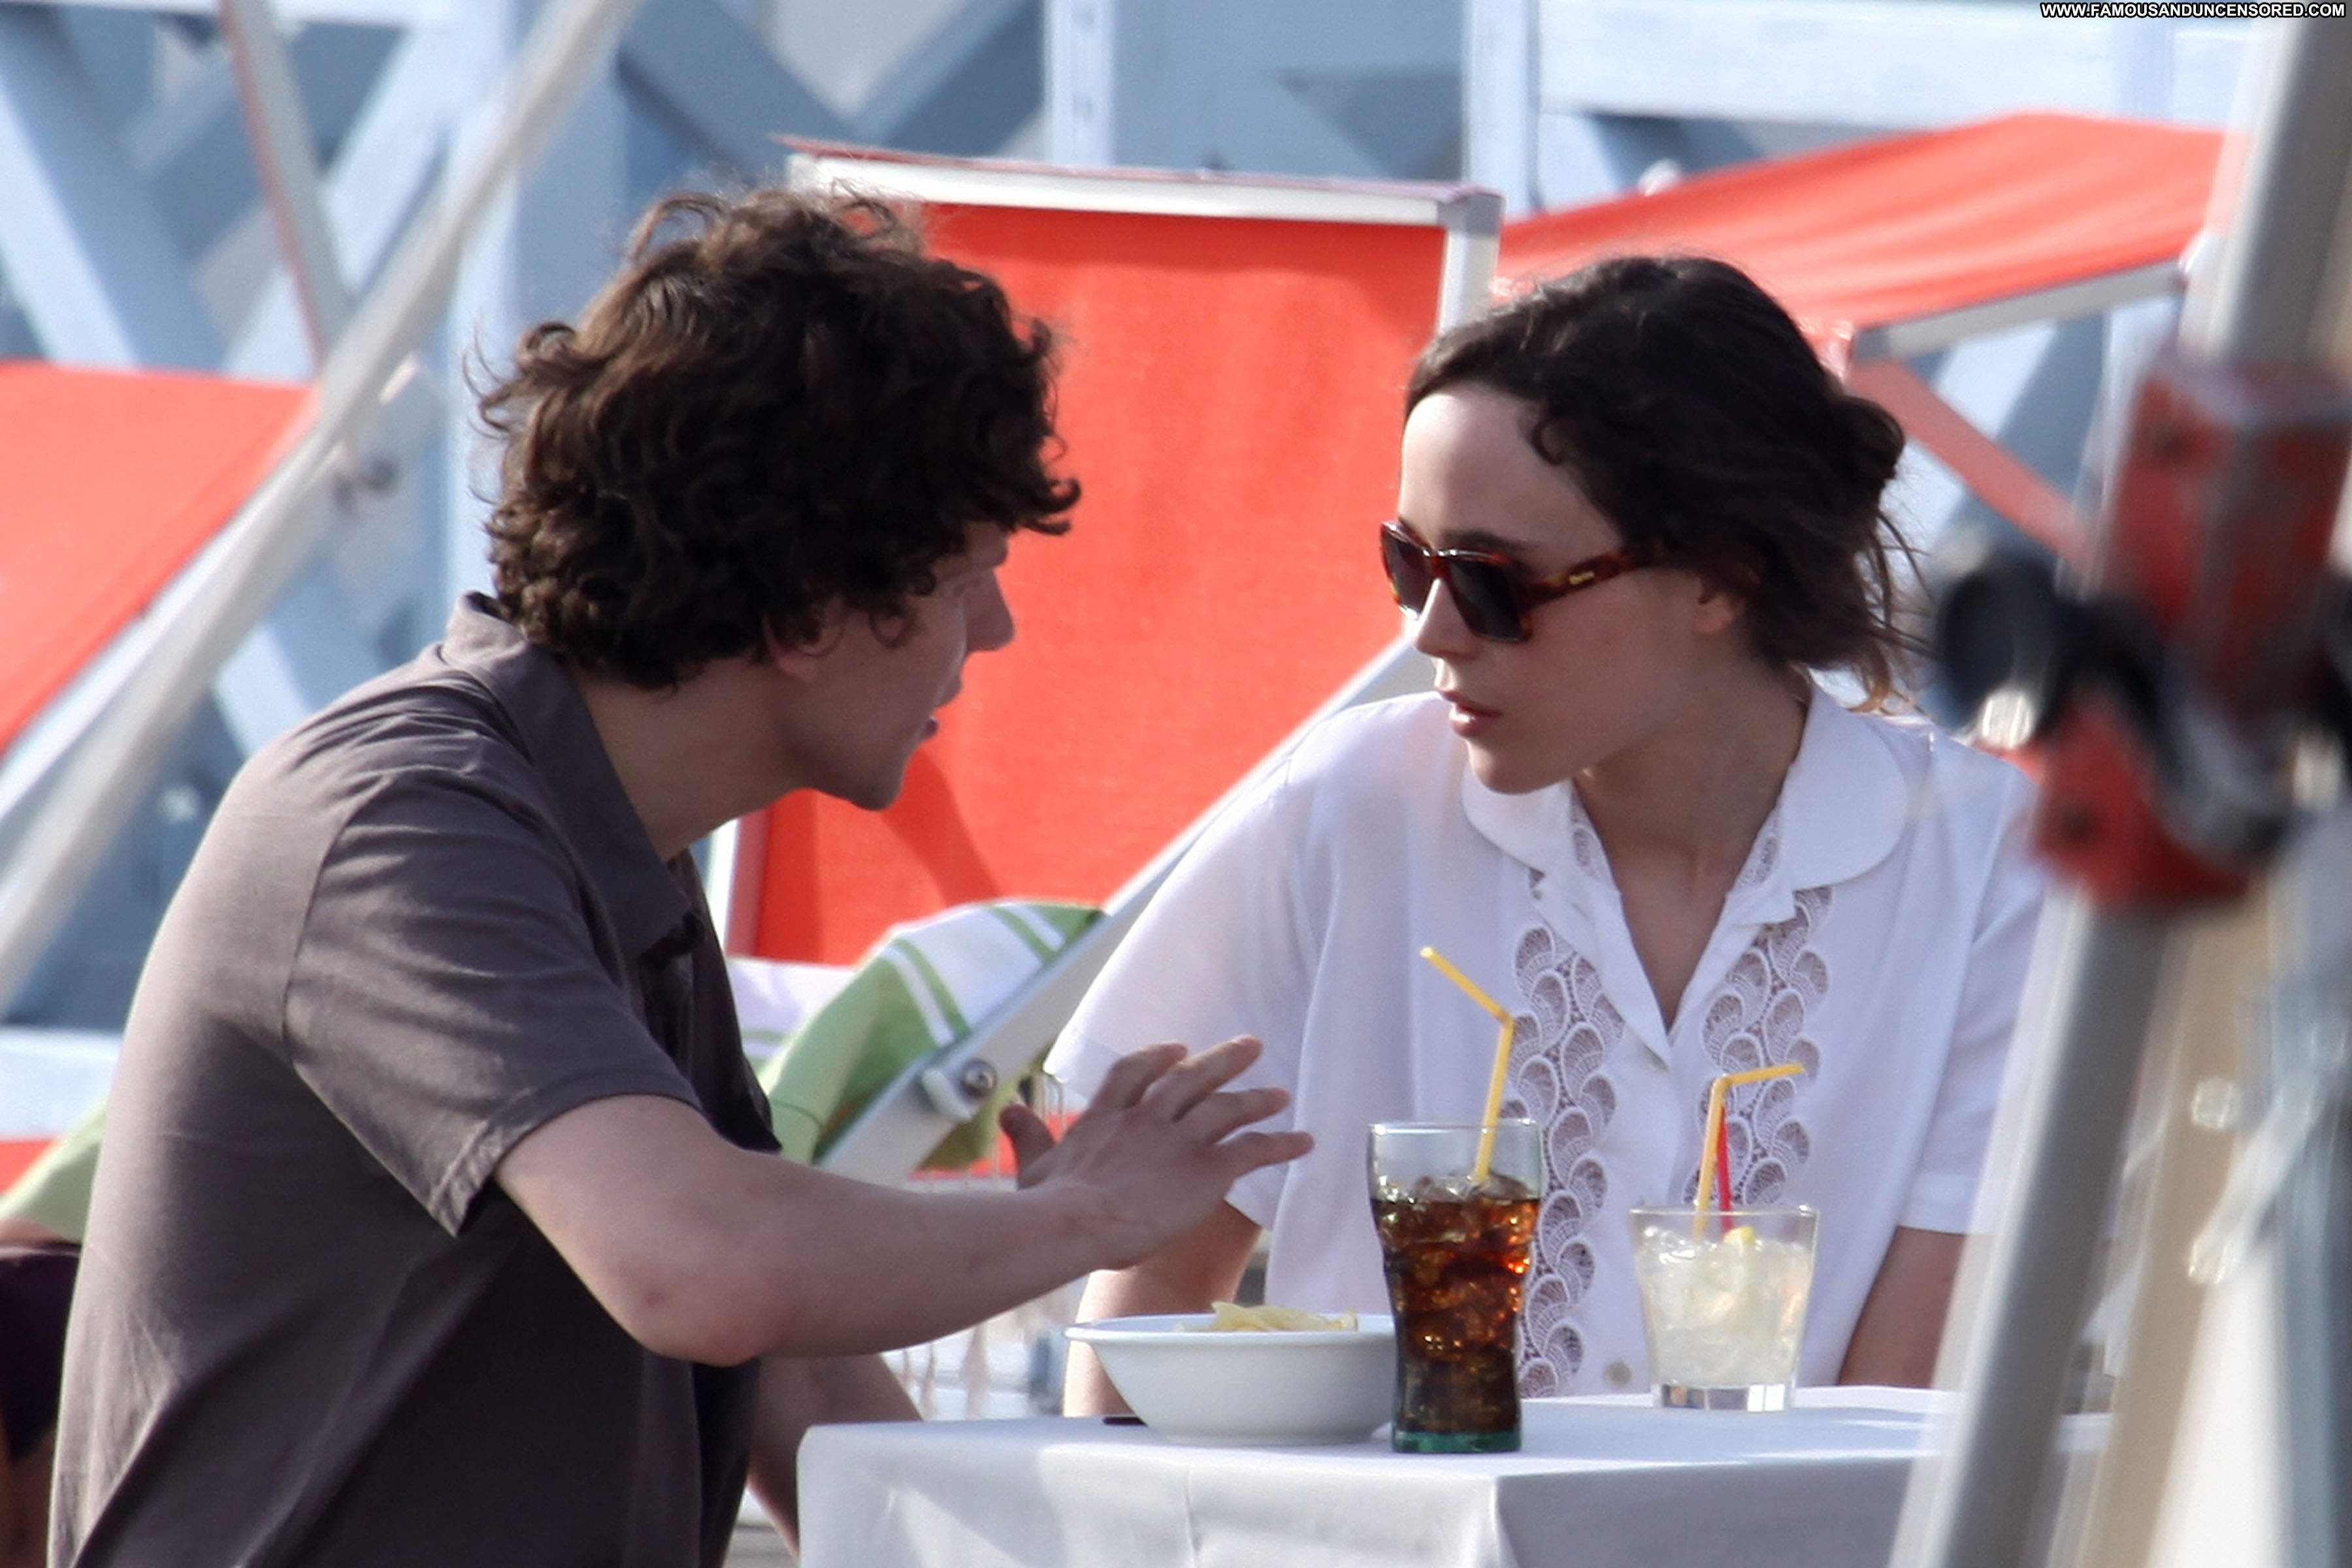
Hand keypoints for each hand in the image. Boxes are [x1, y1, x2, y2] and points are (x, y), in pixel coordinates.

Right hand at [998, 1038, 1310, 1267]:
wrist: (1075, 1222)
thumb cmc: (1049, 1205)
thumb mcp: (1034, 1164)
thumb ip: (1028, 1134)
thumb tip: (1008, 1109)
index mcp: (1107, 1116)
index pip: (1136, 1072)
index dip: (1158, 1058)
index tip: (1175, 1048)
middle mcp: (1148, 1118)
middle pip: (1191, 1078)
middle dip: (1221, 1060)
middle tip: (1249, 1045)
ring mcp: (1179, 1139)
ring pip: (1227, 1107)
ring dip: (1256, 1098)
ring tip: (1279, 1092)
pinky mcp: (1207, 1168)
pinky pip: (1253, 1149)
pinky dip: (1282, 1143)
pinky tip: (1305, 1141)